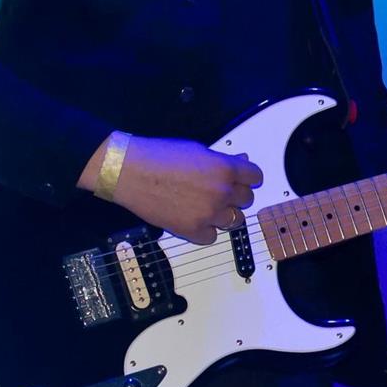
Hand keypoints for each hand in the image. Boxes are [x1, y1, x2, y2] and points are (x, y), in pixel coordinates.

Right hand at [82, 136, 262, 243]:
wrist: (130, 172)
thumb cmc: (159, 156)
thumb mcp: (197, 150)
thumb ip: (222, 160)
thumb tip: (240, 162)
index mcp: (224, 169)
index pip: (256, 177)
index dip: (248, 178)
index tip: (243, 180)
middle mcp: (221, 192)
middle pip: (247, 200)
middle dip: (236, 196)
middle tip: (219, 192)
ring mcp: (208, 214)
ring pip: (235, 221)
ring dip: (224, 214)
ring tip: (207, 206)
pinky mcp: (192, 231)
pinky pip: (212, 237)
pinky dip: (206, 230)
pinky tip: (194, 218)